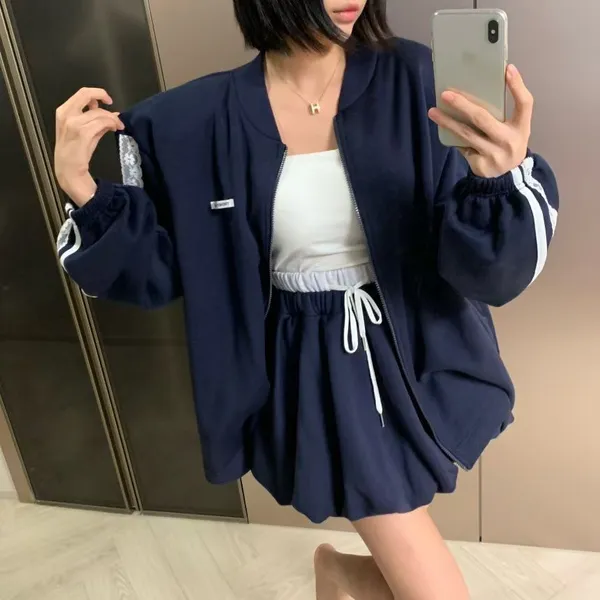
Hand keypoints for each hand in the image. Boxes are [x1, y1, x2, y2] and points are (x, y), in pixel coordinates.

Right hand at [54, 88, 124, 205]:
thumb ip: (96, 120)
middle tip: (113, 106)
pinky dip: (111, 124)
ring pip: (99, 112)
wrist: (68, 171)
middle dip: (103, 96)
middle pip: (86, 94)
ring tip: (117, 126)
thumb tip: (112, 113)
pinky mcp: (82, 133)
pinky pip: (102, 123)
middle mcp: (66, 114)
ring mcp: (73, 123)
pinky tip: (115, 129)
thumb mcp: (85, 132)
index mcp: (64, 111)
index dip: (97, 93)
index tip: (108, 101)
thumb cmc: (76, 152)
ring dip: (112, 118)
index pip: (82, 93)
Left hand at [428, 64, 532, 177]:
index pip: (525, 103)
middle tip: (446, 94)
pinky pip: (461, 146)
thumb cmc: (508, 145)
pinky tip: (441, 126)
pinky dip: (451, 135)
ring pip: (466, 134)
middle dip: (462, 105)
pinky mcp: (479, 164)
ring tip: (433, 111)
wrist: (507, 178)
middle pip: (483, 118)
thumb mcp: (514, 130)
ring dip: (447, 121)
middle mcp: (508, 140)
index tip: (507, 69)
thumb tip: (476, 90)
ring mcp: (493, 154)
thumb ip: (503, 114)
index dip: (518, 86)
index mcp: (521, 127)